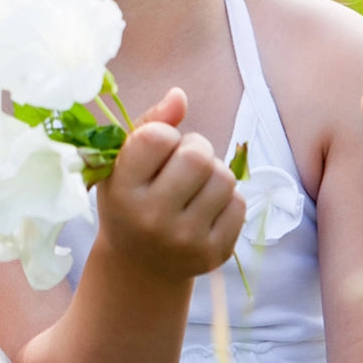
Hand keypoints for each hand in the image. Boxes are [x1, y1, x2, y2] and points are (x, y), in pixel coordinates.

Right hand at [95, 88, 245, 280]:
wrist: (140, 266)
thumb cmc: (131, 200)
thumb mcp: (124, 163)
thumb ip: (150, 123)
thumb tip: (179, 95)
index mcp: (122, 190)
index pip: (158, 137)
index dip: (164, 134)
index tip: (157, 151)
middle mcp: (151, 219)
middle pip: (199, 156)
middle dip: (196, 149)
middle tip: (183, 164)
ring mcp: (185, 241)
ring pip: (224, 178)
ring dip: (214, 173)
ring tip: (195, 186)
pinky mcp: (214, 254)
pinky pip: (239, 204)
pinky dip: (227, 199)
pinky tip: (206, 209)